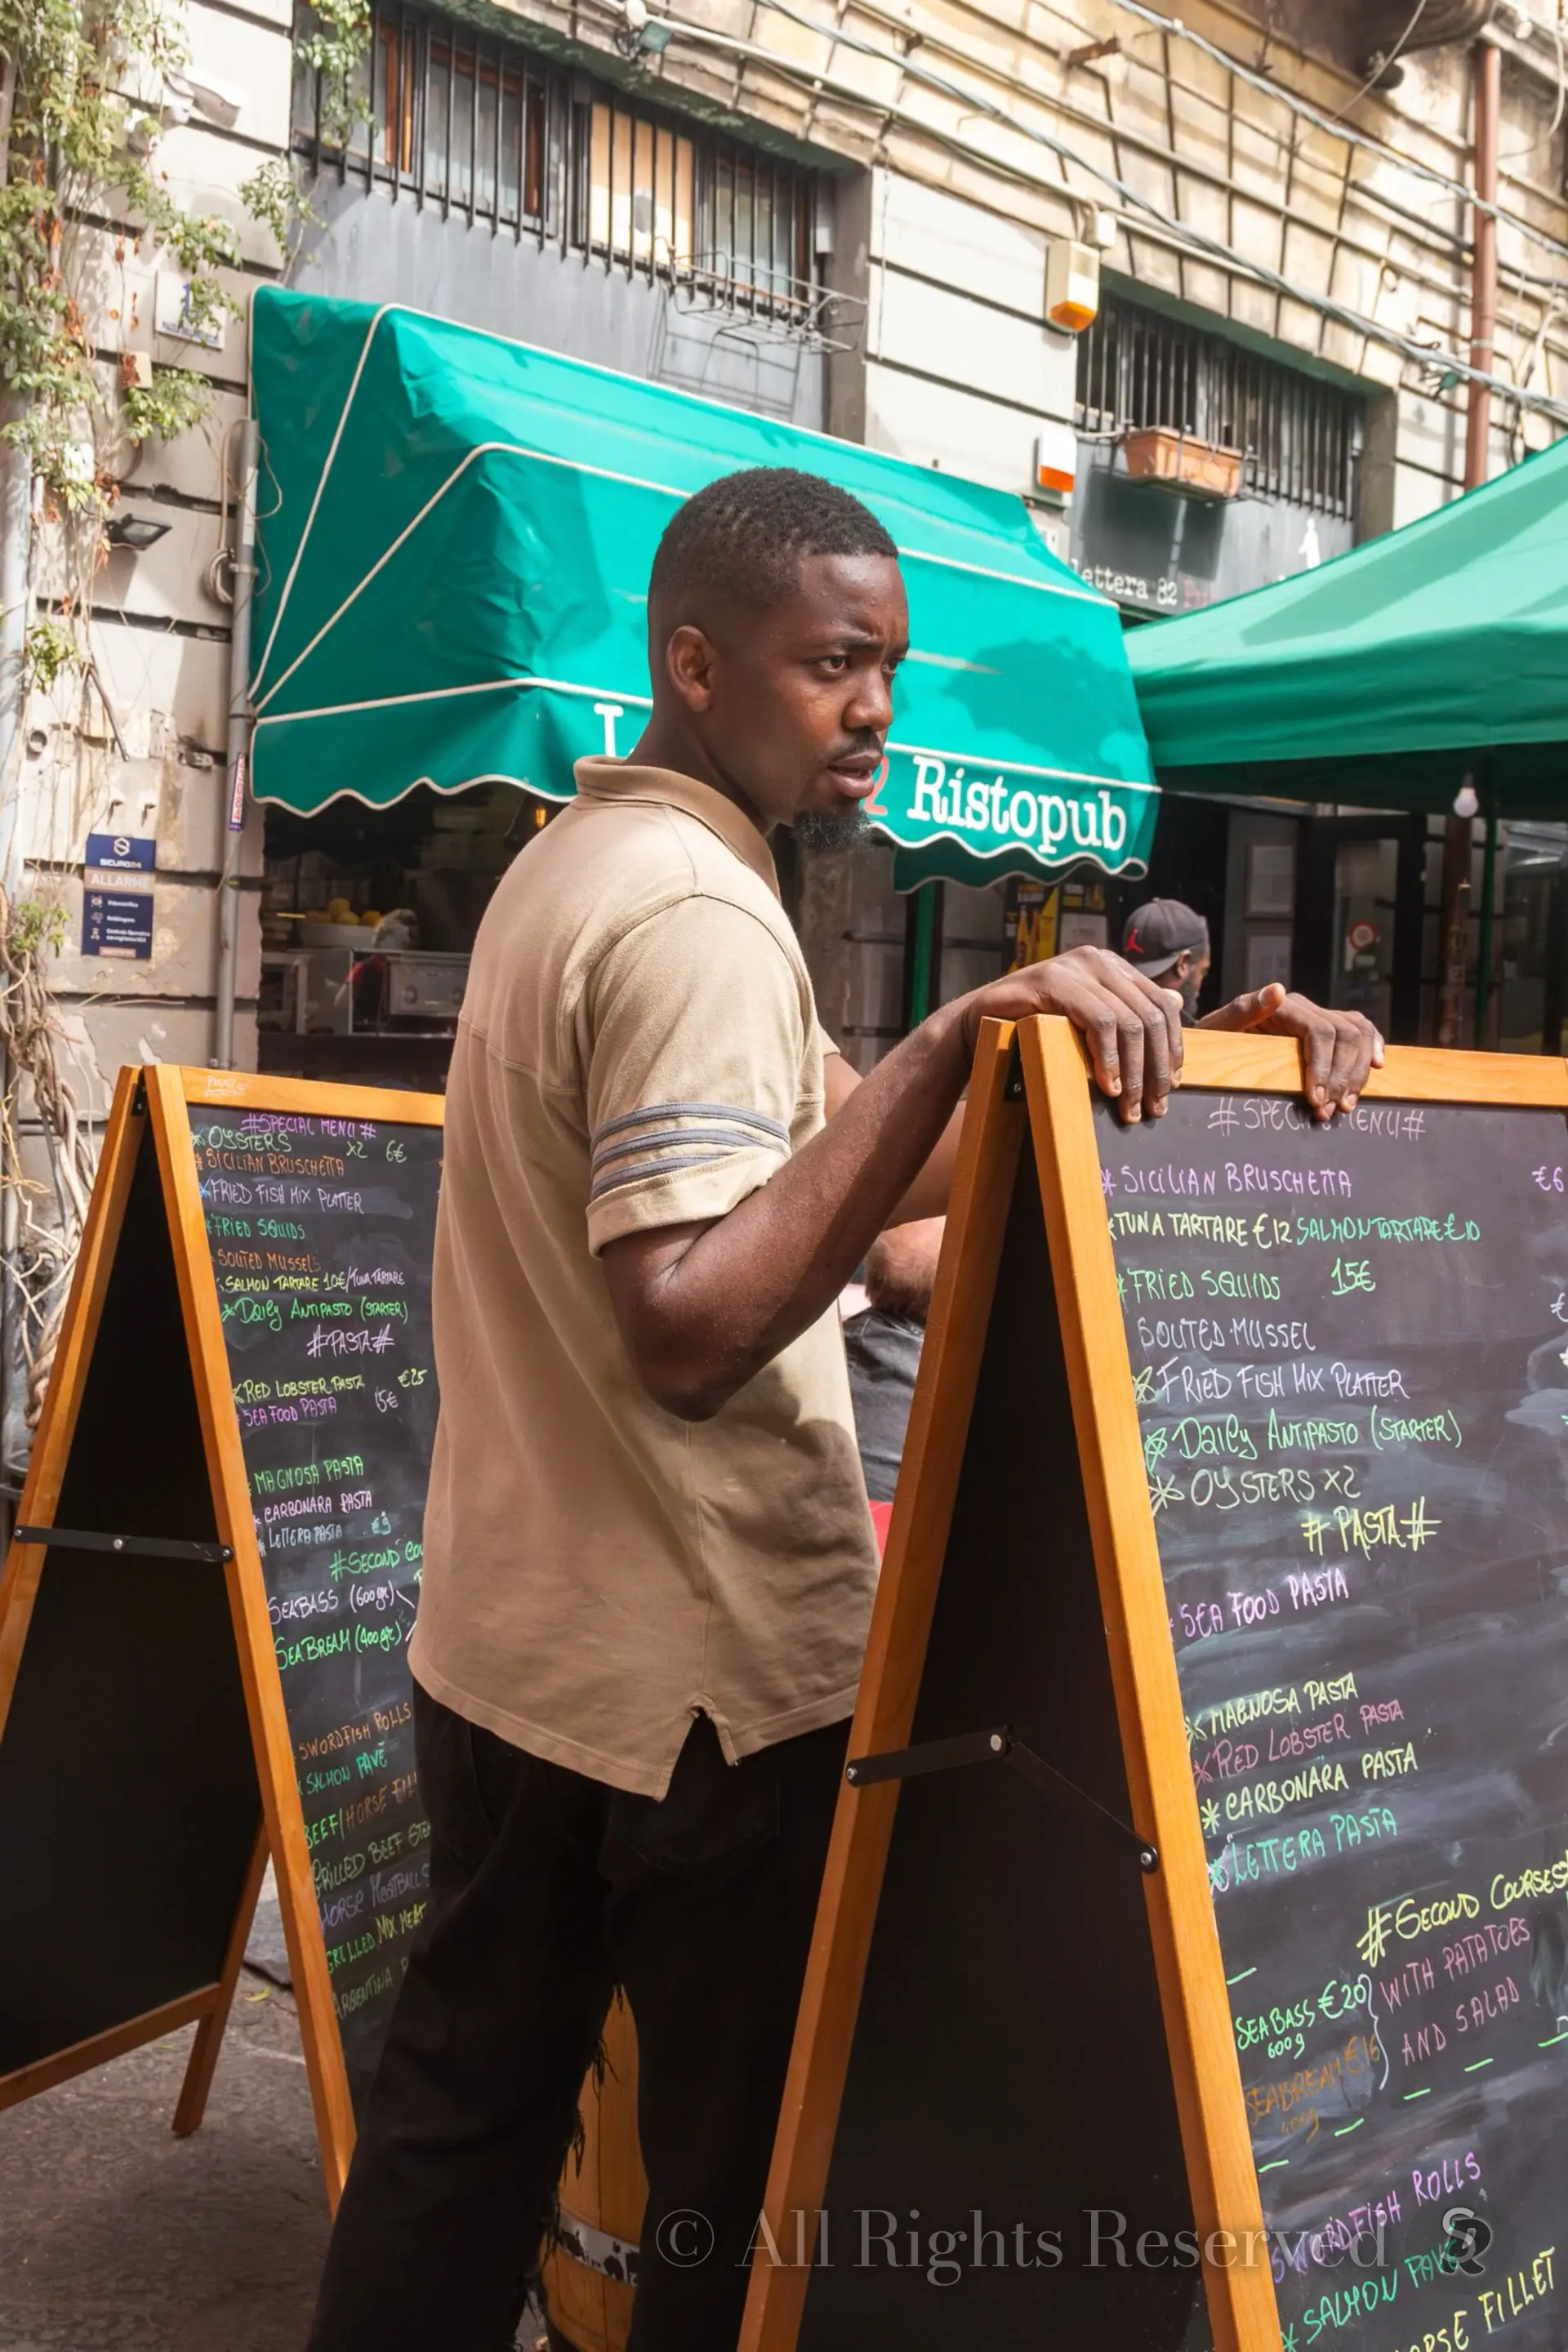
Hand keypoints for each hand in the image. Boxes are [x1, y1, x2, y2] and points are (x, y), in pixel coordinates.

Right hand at [961, 945, 1183, 1122]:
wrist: (978, 1024)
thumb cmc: (1034, 1026)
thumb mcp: (1087, 1019)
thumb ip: (1127, 1011)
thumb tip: (1177, 1002)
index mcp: (1113, 966)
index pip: (1161, 1005)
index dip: (1172, 1048)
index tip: (1173, 1086)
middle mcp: (1098, 959)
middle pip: (1149, 1016)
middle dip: (1156, 1069)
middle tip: (1153, 1108)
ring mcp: (1076, 966)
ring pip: (1128, 1022)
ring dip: (1134, 1072)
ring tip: (1127, 1106)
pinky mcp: (1054, 981)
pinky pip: (1098, 1021)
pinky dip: (1107, 1058)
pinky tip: (1106, 1086)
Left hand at [1200, 983, 1383, 1120]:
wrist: (1214, 1041)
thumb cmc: (1214, 1039)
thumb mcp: (1220, 1027)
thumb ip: (1244, 1010)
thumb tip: (1277, 990)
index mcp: (1285, 1007)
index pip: (1320, 1032)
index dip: (1324, 1067)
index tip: (1317, 1100)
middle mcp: (1307, 1008)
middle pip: (1346, 1035)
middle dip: (1343, 1076)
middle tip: (1329, 1111)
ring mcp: (1320, 1017)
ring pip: (1359, 1035)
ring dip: (1358, 1072)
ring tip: (1346, 1105)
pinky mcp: (1327, 1031)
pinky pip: (1361, 1031)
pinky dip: (1373, 1047)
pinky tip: (1377, 1067)